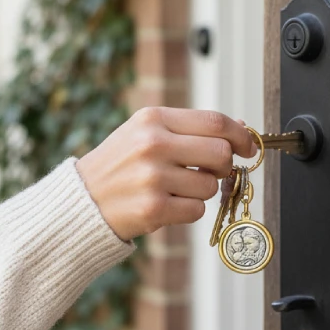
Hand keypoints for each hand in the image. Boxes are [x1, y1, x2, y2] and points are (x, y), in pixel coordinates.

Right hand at [75, 108, 256, 240]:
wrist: (82, 199)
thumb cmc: (119, 165)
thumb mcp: (144, 132)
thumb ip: (187, 129)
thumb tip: (239, 129)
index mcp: (152, 119)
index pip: (215, 122)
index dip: (240, 135)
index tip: (248, 147)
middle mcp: (152, 144)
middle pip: (220, 153)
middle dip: (223, 167)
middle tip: (209, 172)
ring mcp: (153, 177)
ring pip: (211, 186)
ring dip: (201, 192)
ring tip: (173, 189)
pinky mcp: (153, 208)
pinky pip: (196, 210)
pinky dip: (187, 211)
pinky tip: (165, 205)